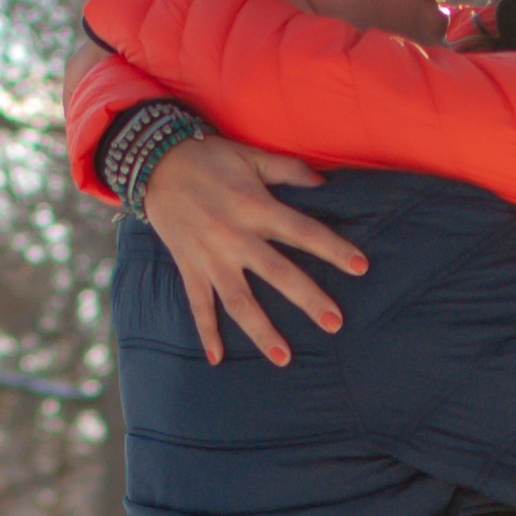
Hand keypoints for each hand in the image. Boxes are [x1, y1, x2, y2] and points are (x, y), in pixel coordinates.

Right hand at [141, 136, 370, 366]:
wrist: (155, 163)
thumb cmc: (209, 157)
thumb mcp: (250, 156)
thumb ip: (288, 171)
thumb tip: (323, 183)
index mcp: (255, 207)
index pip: (302, 232)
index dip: (333, 248)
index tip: (360, 267)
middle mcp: (235, 237)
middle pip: (277, 273)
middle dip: (307, 299)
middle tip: (335, 323)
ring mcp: (210, 256)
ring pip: (239, 300)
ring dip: (261, 330)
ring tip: (284, 357)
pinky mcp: (189, 267)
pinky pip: (198, 305)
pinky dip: (206, 332)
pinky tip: (217, 358)